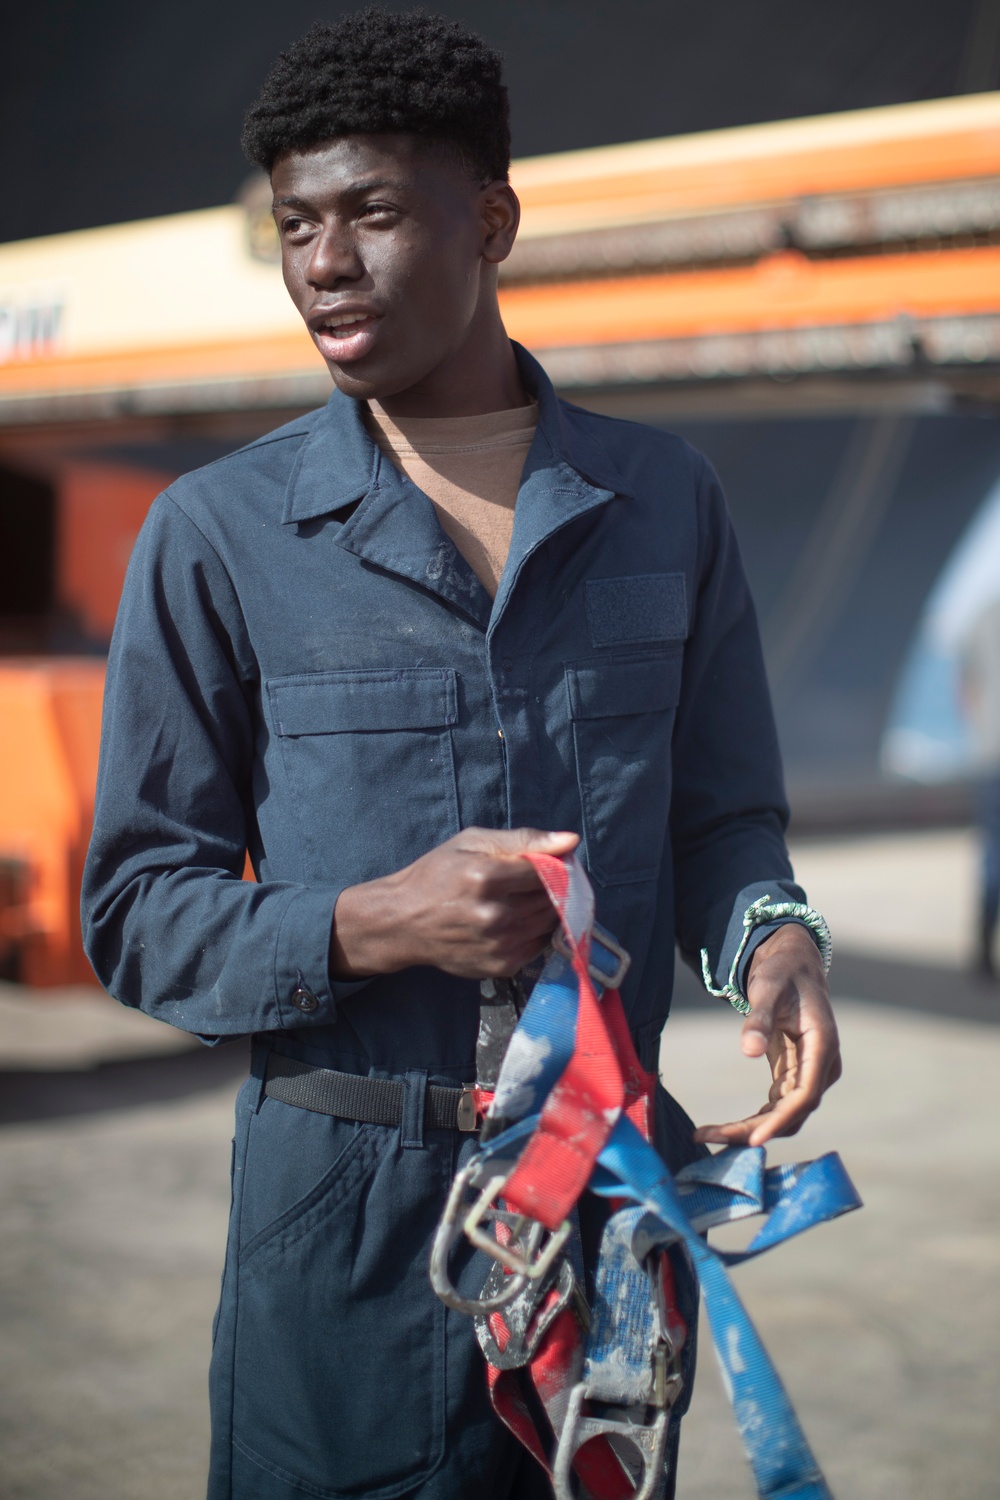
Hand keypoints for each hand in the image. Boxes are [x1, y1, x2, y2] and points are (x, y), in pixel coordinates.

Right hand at [329, 827, 578, 979]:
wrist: (403, 921)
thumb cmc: (437, 874)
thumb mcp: (472, 843)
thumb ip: (524, 840)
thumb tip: (572, 841)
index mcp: (486, 877)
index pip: (548, 870)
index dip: (554, 864)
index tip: (549, 862)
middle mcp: (494, 915)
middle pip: (551, 898)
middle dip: (552, 887)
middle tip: (532, 881)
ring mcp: (498, 944)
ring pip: (549, 922)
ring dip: (546, 909)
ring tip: (522, 899)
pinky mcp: (500, 966)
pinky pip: (539, 945)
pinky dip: (535, 931)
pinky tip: (514, 921)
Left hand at [693, 922, 841, 1147]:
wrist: (794, 964)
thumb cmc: (782, 972)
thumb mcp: (768, 988)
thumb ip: (759, 1018)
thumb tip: (748, 1051)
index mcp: (821, 1047)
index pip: (805, 1095)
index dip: (780, 1120)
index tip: (753, 1140)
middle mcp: (820, 1067)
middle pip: (792, 1113)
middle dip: (754, 1131)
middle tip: (711, 1138)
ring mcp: (808, 1074)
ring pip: (783, 1116)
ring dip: (749, 1129)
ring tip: (708, 1134)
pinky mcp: (793, 1076)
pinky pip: (776, 1107)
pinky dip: (753, 1119)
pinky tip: (723, 1127)